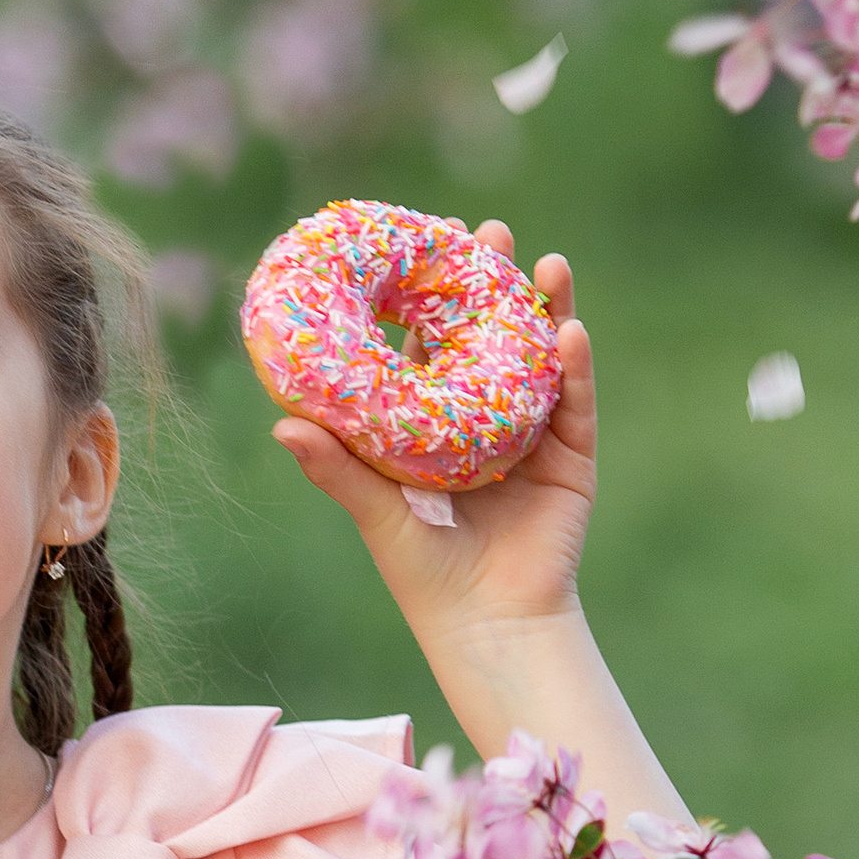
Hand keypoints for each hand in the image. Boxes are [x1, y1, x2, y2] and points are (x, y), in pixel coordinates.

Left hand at [271, 231, 594, 648]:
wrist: (486, 627)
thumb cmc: (423, 575)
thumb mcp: (375, 512)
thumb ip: (335, 468)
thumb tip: (281, 424)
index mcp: (438, 424)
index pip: (431, 344)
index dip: (429, 294)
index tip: (426, 241)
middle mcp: (489, 420)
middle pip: (493, 335)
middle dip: (494, 282)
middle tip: (490, 232)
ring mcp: (536, 435)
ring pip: (543, 357)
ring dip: (547, 308)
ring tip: (547, 264)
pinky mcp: (573, 460)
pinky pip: (576, 403)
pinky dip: (576, 366)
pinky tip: (570, 329)